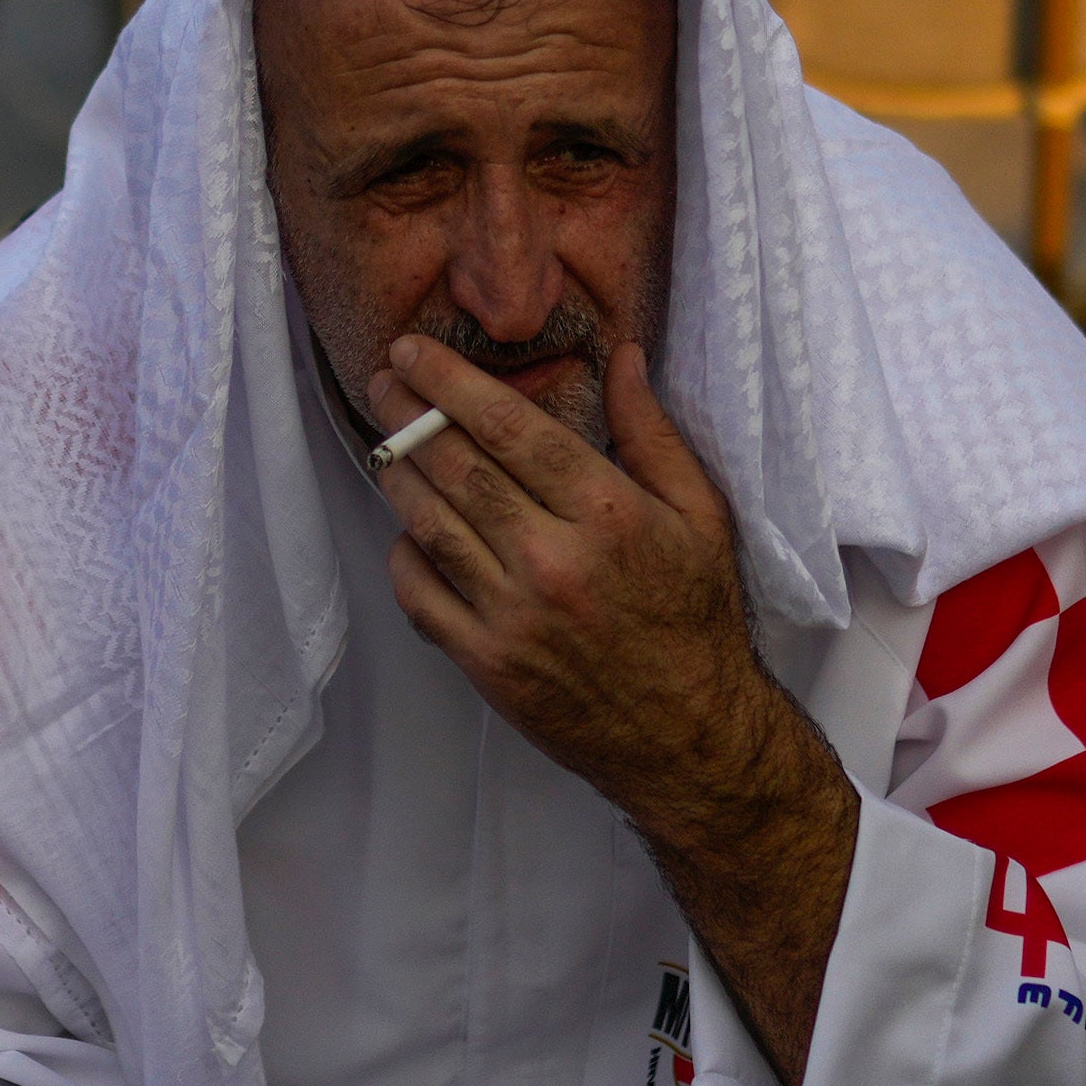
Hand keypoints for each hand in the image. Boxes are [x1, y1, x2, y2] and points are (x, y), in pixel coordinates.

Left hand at [370, 335, 855, 1081]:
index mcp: (608, 513)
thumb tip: (624, 355)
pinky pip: (419, 592)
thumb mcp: (701, 516)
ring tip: (386, 440)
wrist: (690, 736)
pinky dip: (404, 552)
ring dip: (398, 472)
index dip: (451, 381)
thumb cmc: (698, 619)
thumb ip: (653, 433)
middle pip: (456, 466)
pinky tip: (410, 528)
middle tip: (383, 375)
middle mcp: (553, 559)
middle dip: (407, 412)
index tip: (414, 349)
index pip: (509, 427)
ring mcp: (512, 615)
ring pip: (428, 523)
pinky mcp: (486, 663)